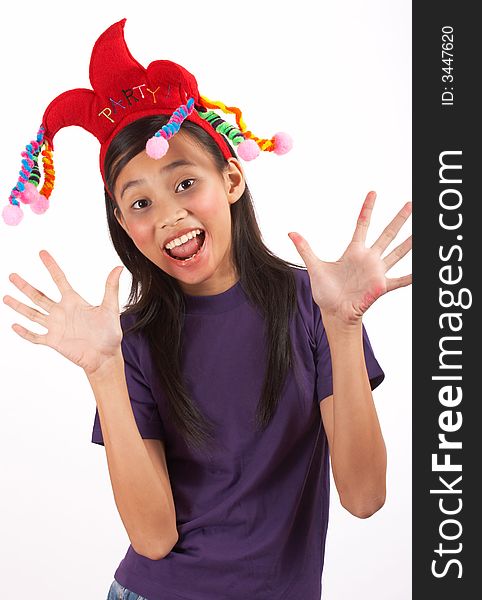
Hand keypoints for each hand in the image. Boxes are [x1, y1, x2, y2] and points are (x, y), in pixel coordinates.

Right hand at [3, 250, 124, 375]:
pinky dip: (25, 332)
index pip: (59, 280)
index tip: (42, 253)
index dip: (51, 266)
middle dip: (25, 286)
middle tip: (11, 275)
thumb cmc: (109, 333)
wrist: (105, 356)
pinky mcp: (53, 341)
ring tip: (6, 297)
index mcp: (74, 301)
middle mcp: (61, 312)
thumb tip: (119, 268)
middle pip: (39, 296)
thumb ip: (111, 288)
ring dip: (19, 306)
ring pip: (33, 314)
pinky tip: (14, 326)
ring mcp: (56, 327)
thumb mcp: (110, 308)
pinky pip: (36, 336)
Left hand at [288, 191, 411, 326]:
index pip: (362, 224)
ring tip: (421, 231)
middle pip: (386, 234)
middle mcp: (368, 258)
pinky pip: (399, 281)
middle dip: (398, 219)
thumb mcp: (314, 267)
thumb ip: (305, 249)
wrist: (334, 313)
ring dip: (409, 243)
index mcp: (354, 251)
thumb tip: (290, 233)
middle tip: (410, 204)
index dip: (368, 208)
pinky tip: (421, 272)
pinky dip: (410, 277)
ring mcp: (377, 272)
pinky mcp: (380, 287)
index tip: (374, 192)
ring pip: (397, 253)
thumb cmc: (326, 292)